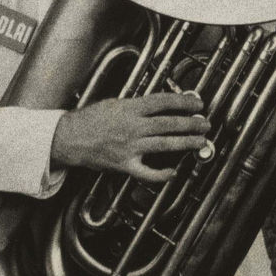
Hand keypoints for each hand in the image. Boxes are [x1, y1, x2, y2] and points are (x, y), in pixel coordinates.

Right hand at [51, 91, 209, 183]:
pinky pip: (147, 172)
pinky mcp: (125, 164)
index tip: (197, 103)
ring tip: (200, 142)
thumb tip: (159, 104)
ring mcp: (130, 147)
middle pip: (169, 124)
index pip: (164, 102)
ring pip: (164, 144)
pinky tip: (173, 172)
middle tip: (205, 123)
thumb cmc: (90, 119)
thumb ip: (136, 105)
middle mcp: (133, 127)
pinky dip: (162, 174)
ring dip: (185, 143)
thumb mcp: (114, 103)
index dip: (184, 102)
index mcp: (131, 108)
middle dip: (191, 123)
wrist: (70, 138)